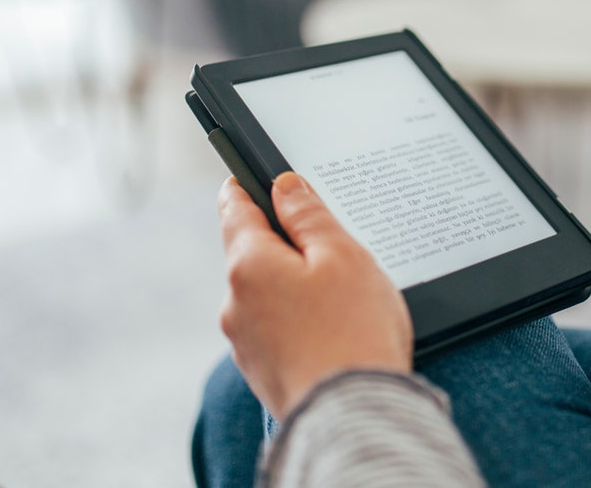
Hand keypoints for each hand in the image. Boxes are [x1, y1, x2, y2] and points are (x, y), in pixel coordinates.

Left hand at [217, 172, 411, 420]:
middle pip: (254, 255)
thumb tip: (284, 185)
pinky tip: (333, 331)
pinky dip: (299, 323)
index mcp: (249, 265)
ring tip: (343, 299)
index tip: (247, 175)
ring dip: (294, 288)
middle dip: (284, 245)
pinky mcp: (263, 372)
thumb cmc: (354, 331)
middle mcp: (235, 303)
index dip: (244, 188)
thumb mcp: (342, 256)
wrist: (355, 415)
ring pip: (267, 295)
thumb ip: (309, 216)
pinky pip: (277, 331)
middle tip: (329, 244)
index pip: (234, 210)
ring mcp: (245, 342)